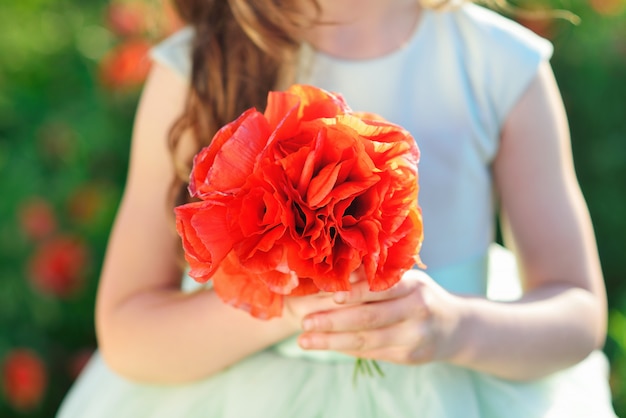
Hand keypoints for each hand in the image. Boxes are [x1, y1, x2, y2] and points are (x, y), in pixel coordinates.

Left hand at [296, 269, 463, 364]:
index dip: (354, 291)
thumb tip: (337, 272)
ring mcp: (414, 337)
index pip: (380, 288)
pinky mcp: (409, 357)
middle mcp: (417, 311)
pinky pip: (372, 353)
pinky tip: (327, 345)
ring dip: (332, 342)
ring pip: (367, 341)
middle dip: (333, 321)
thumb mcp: (406, 279)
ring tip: (305, 340)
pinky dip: (346, 349)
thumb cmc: (419, 294)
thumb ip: (376, 277)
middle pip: (369, 318)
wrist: (455, 327)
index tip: (329, 295)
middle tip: (305, 322)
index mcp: (414, 285)